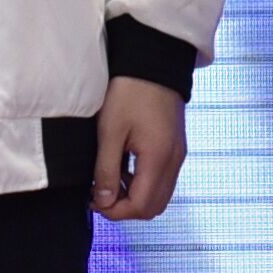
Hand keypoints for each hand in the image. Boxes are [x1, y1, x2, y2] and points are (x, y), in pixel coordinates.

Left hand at [94, 78, 187, 220]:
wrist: (153, 61)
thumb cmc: (130, 91)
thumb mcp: (110, 132)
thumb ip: (106, 170)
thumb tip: (103, 201)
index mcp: (158, 159)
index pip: (141, 206)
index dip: (116, 212)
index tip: (94, 201)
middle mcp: (174, 161)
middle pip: (154, 207)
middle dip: (126, 208)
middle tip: (101, 195)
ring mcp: (178, 155)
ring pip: (160, 196)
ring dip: (135, 196)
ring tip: (111, 180)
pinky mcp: (176, 147)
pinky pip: (164, 179)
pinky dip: (144, 183)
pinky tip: (125, 167)